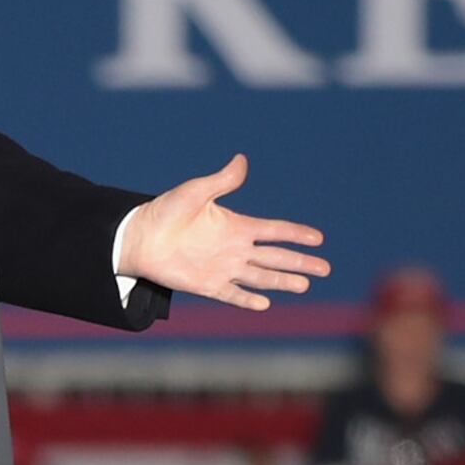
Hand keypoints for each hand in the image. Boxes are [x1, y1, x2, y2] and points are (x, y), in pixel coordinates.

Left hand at [117, 154, 329, 310]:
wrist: (139, 237)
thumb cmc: (166, 211)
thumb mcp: (196, 192)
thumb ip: (222, 181)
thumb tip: (242, 160)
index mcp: (236, 226)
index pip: (274, 231)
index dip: (296, 234)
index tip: (318, 238)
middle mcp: (235, 249)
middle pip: (275, 258)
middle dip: (300, 262)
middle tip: (325, 268)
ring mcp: (223, 268)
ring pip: (260, 277)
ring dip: (282, 281)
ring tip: (305, 286)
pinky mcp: (207, 285)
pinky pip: (232, 294)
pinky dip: (247, 299)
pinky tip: (265, 303)